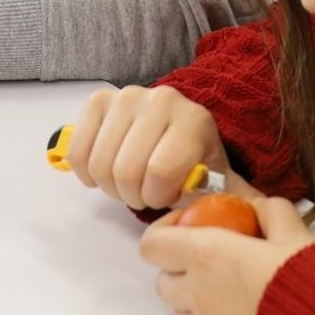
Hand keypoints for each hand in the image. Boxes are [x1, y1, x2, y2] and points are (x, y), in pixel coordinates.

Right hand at [67, 85, 230, 210]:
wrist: (178, 134)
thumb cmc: (197, 166)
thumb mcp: (220, 186)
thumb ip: (230, 204)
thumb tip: (236, 218)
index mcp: (194, 120)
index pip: (161, 170)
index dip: (158, 196)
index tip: (167, 197)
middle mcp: (162, 99)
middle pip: (126, 170)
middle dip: (133, 195)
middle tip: (145, 193)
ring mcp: (127, 96)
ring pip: (100, 164)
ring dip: (112, 186)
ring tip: (131, 181)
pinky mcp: (99, 100)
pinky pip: (78, 151)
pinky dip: (87, 173)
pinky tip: (106, 172)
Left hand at [140, 198, 314, 314]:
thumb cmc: (308, 277)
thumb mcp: (292, 232)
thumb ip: (269, 210)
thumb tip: (257, 203)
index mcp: (207, 254)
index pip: (151, 244)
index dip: (164, 230)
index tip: (188, 223)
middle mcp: (198, 292)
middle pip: (162, 280)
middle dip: (178, 266)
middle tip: (209, 256)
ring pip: (179, 309)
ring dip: (191, 296)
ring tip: (225, 285)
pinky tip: (237, 307)